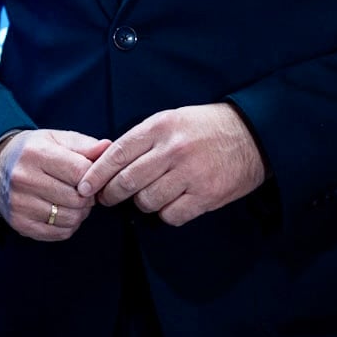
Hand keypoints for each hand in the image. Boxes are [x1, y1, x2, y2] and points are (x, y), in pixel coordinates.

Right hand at [0, 129, 111, 240]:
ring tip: (72, 201)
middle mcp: (24, 178)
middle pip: (78, 198)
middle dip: (87, 197)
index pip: (80, 171)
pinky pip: (59, 233)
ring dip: (79, 213)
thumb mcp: (56, 139)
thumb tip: (108, 148)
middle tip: (82, 191)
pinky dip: (67, 225)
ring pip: (70, 218)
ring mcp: (20, 203)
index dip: (93, 176)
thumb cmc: (34, 151)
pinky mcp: (19, 223)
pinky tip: (61, 212)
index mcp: (35, 153)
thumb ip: (84, 145)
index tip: (90, 176)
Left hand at [75, 104, 266, 225]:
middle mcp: (172, 150)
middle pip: (126, 182)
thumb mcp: (170, 120)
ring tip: (145, 198)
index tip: (84, 187)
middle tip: (107, 199)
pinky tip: (169, 205)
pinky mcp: (206, 195)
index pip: (116, 154)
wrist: (252, 136)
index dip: (95, 174)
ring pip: (146, 201)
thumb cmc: (204, 128)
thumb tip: (107, 164)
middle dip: (111, 195)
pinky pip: (171, 215)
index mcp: (159, 128)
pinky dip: (165, 215)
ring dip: (141, 204)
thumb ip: (141, 140)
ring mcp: (190, 174)